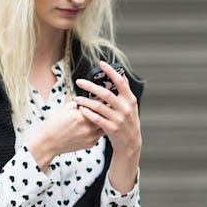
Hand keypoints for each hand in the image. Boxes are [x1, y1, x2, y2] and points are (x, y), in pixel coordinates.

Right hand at [27, 99, 103, 171]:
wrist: (49, 142)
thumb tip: (88, 98)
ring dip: (103, 121)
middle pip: (104, 116)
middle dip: (104, 111)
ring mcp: (90, 137)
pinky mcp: (91, 144)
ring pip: (104, 126)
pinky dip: (98, 130)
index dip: (100, 103)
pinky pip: (100, 134)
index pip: (98, 106)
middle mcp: (87, 128)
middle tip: (105, 107)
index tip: (101, 100)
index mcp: (81, 116)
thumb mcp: (65, 108)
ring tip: (99, 117)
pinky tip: (92, 126)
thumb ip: (79, 102)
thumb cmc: (55, 125)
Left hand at [75, 61, 140, 192]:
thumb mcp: (131, 106)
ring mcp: (119, 119)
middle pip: (105, 93)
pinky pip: (96, 119)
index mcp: (130, 100)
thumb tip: (122, 75)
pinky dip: (88, 113)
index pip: (121, 82)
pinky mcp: (111, 129)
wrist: (130, 143)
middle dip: (90, 86)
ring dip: (85, 101)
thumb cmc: (128, 122)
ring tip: (76, 98)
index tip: (101, 63)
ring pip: (98, 106)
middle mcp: (125, 108)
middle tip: (79, 81)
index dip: (111, 72)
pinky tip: (81, 109)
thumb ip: (125, 92)